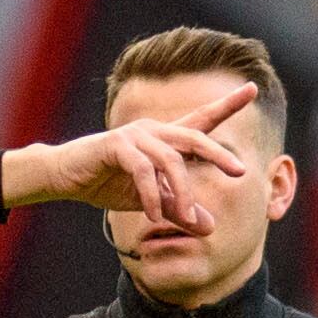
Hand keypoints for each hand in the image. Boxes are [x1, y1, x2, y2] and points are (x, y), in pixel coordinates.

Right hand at [0, 82, 256, 234]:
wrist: (64, 178)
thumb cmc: (106, 183)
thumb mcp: (149, 201)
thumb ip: (178, 211)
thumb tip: (210, 228)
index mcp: (165, 138)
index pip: (202, 119)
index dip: (228, 104)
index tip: (253, 89)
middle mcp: (154, 130)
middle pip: (196, 137)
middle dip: (219, 154)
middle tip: (240, 172)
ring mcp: (135, 135)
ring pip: (171, 160)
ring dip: (181, 192)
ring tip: (185, 218)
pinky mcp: (116, 145)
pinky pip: (143, 170)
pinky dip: (150, 195)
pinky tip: (151, 216)